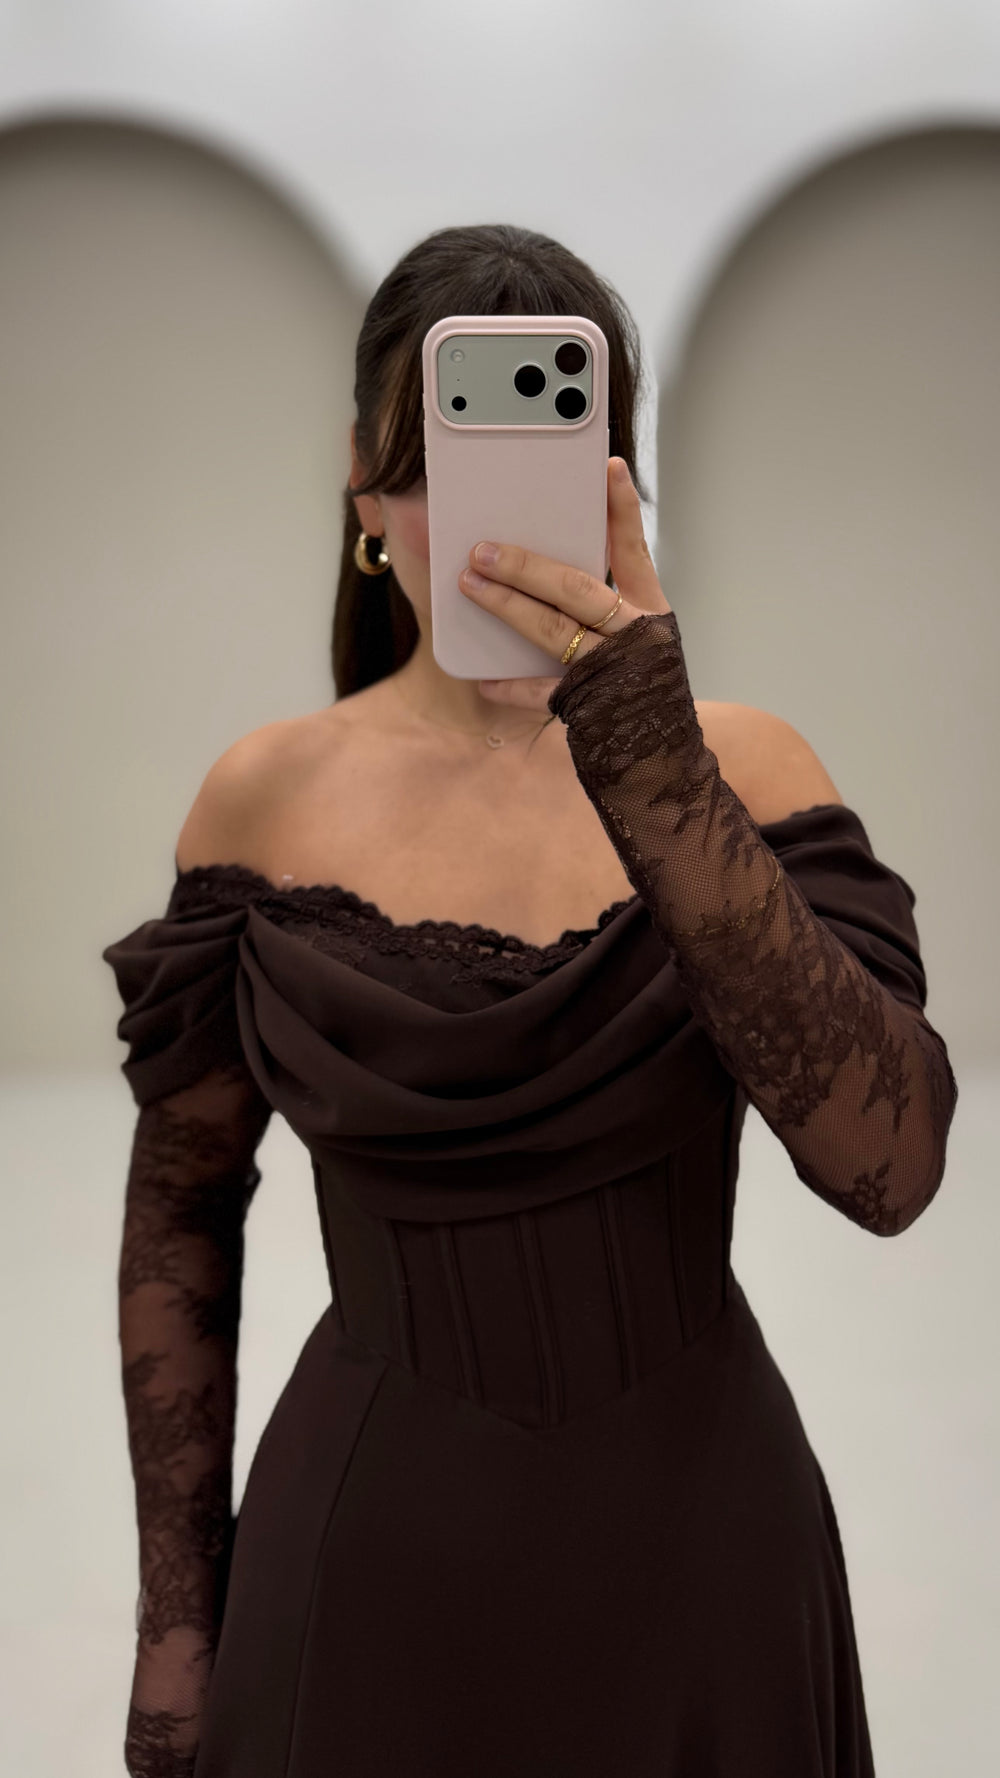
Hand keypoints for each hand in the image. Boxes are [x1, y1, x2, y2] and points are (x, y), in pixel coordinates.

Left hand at [457, 457, 671, 714]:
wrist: (663, 758)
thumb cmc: (642, 690)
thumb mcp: (639, 641)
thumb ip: (603, 607)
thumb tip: (538, 571)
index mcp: (649, 611)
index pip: (632, 549)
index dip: (620, 508)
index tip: (606, 467)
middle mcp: (634, 635)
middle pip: (575, 588)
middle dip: (525, 565)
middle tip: (482, 548)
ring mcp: (612, 670)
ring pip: (552, 630)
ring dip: (507, 606)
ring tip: (469, 585)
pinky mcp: (591, 707)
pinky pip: (539, 691)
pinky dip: (509, 685)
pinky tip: (483, 678)